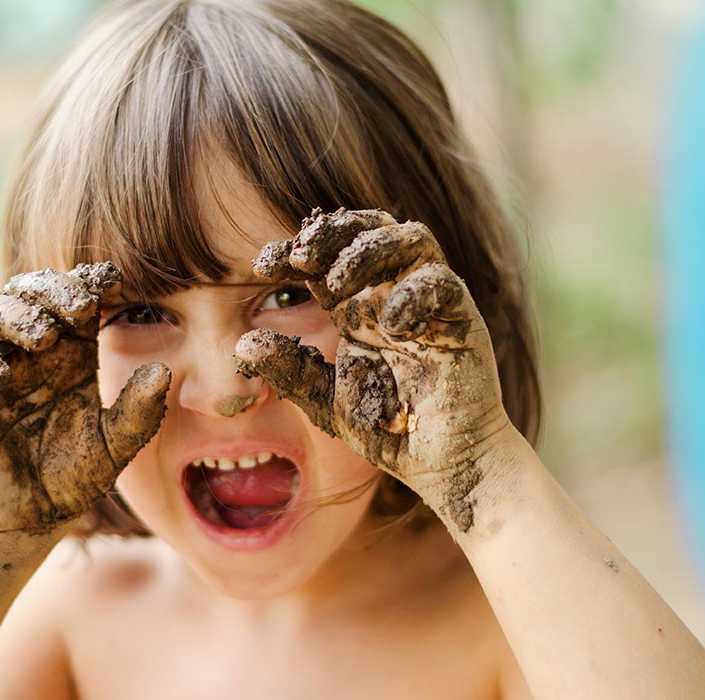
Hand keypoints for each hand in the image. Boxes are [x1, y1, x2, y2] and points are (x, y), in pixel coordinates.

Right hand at [0, 263, 170, 532]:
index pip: (75, 296)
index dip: (90, 281)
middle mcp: (30, 349)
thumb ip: (138, 410)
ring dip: (12, 313)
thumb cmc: (75, 473)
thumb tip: (163, 371)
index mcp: (71, 350)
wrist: (29, 518)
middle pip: (28, 289)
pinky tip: (1, 377)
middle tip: (80, 306)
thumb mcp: (116, 444)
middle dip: (51, 288)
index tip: (113, 282)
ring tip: (42, 336)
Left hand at [235, 209, 511, 527]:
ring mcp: (429, 304)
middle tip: (301, 257)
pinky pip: (442, 282)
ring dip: (370, 251)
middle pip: (370, 229)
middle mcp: (392, 296)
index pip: (327, 256)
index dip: (295, 249)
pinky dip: (413, 295)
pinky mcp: (461, 320)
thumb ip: (291, 370)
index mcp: (357, 308)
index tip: (262, 265)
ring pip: (411, 238)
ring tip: (338, 285)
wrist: (441, 465)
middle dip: (333, 232)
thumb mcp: (326, 400)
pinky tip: (390, 328)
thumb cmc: (390, 430)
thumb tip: (243, 342)